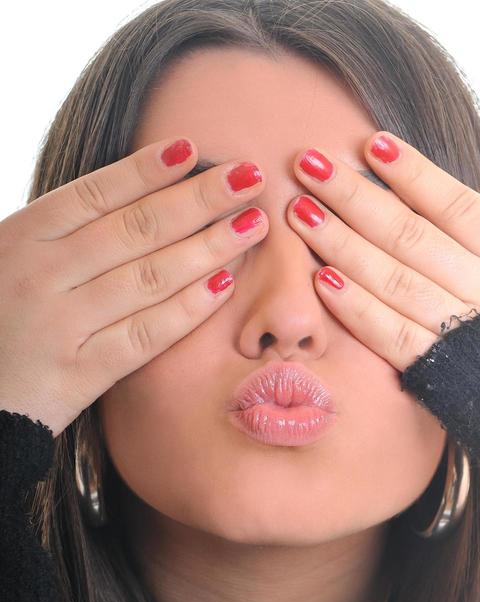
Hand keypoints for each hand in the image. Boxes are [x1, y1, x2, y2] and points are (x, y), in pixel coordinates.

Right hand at [0, 138, 266, 437]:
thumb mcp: (6, 261)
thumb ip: (58, 234)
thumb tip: (130, 196)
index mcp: (20, 237)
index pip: (96, 193)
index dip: (148, 169)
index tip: (193, 149)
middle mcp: (42, 273)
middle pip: (136, 228)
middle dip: (199, 198)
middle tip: (248, 176)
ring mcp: (63, 323)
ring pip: (150, 276)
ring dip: (208, 246)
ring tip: (251, 224)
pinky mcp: (82, 371)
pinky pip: (147, 333)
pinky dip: (188, 308)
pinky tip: (224, 285)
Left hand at [285, 131, 479, 372]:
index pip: (461, 208)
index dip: (414, 175)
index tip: (371, 145)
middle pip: (413, 236)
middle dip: (356, 198)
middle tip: (309, 162)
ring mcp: (466, 337)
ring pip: (395, 280)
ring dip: (342, 244)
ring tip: (300, 212)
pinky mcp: (446, 379)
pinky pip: (393, 338)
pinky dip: (357, 309)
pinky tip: (321, 280)